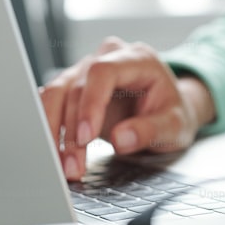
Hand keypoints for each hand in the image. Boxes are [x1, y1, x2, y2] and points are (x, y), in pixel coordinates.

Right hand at [39, 37, 214, 180]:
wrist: (167, 112)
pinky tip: (54, 155)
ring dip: (53, 132)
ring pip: (56, 94)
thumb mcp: (175, 125)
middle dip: (71, 130)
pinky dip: (50, 130)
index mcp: (138, 58)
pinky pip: (52, 104)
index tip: (87, 138)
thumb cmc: (172, 113)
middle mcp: (109, 58)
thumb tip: (121, 139)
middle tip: (73, 166)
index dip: (90, 104)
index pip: (103, 72)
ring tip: (63, 166)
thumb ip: (151, 130)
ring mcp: (87, 70)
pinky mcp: (73, 86)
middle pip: (76, 86)